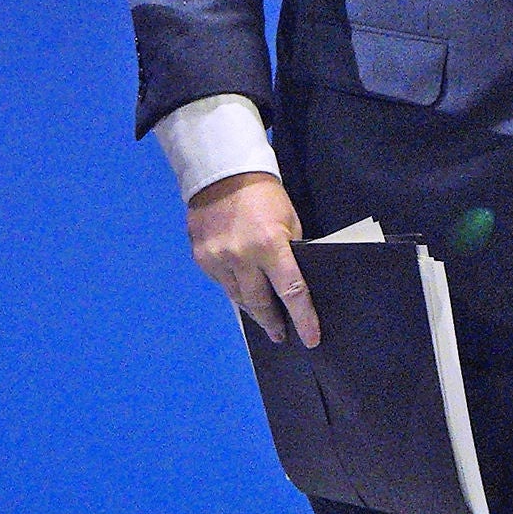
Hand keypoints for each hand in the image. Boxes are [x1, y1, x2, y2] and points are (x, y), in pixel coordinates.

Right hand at [188, 171, 317, 346]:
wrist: (222, 175)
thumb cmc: (264, 196)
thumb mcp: (289, 221)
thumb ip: (290, 253)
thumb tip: (291, 283)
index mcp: (270, 245)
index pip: (291, 291)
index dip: (303, 319)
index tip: (311, 339)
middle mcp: (241, 256)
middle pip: (260, 303)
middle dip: (272, 322)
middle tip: (281, 335)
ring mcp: (217, 259)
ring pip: (238, 297)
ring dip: (252, 308)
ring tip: (262, 316)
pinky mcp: (201, 258)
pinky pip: (221, 283)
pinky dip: (234, 287)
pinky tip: (241, 285)